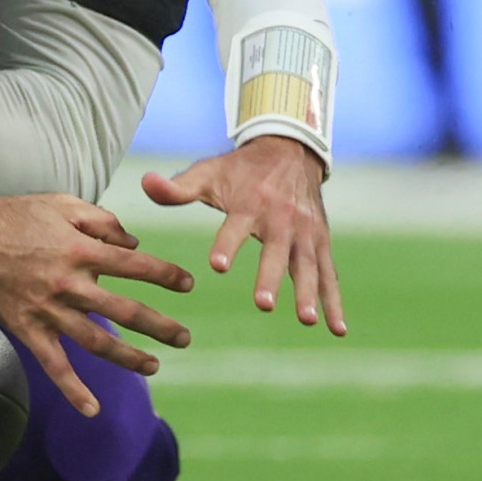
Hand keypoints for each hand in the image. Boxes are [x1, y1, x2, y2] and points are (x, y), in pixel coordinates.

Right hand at [0, 188, 192, 416]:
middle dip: (160, 326)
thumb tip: (132, 242)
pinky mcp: (28, 327)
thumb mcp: (60, 203)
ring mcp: (48, 309)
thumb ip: (100, 220)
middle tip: (184, 337)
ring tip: (154, 366)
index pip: (135, 265)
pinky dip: (73, 389)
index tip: (186, 284)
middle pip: (125, 310)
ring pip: (97, 341)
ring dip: (129, 357)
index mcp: (79, 249)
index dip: (165, 274)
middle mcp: (68, 283)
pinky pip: (53, 364)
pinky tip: (91, 409)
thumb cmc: (13, 215)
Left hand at [143, 135, 344, 336]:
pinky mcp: (321, 242)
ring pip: (308, 265)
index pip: (235, 226)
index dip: (226, 244)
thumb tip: (144, 183)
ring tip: (307, 320)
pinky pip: (328, 274)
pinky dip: (334, 300)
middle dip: (271, 277)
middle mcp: (281, 218)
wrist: (290, 151)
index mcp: (249, 204)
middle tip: (263, 304)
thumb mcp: (208, 173)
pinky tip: (337, 329)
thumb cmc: (240, 170)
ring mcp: (305, 232)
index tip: (217, 265)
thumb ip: (178, 187)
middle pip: (276, 251)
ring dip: (309, 293)